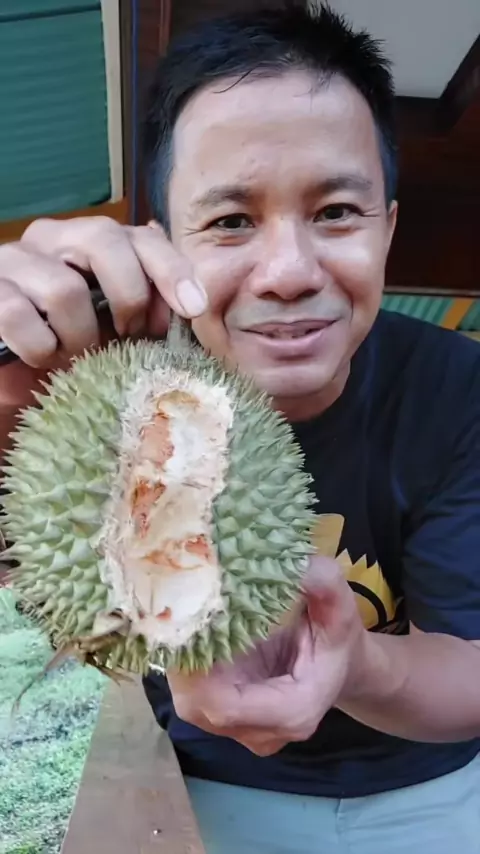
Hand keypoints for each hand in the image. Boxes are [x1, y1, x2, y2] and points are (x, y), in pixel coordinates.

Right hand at [0, 216, 206, 413]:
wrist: (12, 372)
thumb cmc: (68, 349)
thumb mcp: (115, 331)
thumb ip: (148, 311)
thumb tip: (190, 304)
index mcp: (90, 243)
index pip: (139, 236)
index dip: (170, 269)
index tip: (194, 308)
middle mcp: (51, 239)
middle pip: (102, 239)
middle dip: (128, 295)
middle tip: (129, 336)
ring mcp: (13, 262)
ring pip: (63, 289)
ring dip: (78, 337)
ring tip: (75, 358)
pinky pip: (18, 315)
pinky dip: (39, 347)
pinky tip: (42, 358)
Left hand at [167, 556, 369, 755]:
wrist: (338, 664)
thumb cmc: (337, 637)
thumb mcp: (340, 605)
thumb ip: (324, 583)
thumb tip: (294, 561)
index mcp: (293, 711)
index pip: (225, 706)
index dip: (198, 670)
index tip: (192, 621)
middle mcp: (263, 732)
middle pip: (199, 705)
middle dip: (183, 659)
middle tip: (178, 608)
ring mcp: (241, 729)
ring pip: (191, 700)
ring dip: (182, 659)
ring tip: (182, 614)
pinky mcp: (225, 716)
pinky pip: (194, 694)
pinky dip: (187, 662)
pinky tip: (190, 628)